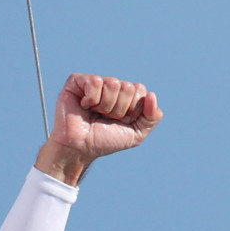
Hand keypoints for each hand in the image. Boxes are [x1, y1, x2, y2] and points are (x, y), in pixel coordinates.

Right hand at [34, 73, 160, 185]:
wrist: (80, 149)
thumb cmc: (104, 141)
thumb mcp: (136, 134)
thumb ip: (152, 117)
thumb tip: (151, 95)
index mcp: (125, 96)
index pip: (140, 90)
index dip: (132, 109)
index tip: (120, 121)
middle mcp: (111, 87)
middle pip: (127, 87)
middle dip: (119, 109)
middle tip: (105, 118)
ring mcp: (94, 83)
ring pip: (113, 84)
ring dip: (105, 106)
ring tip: (94, 114)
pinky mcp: (77, 81)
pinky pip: (95, 82)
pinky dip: (91, 99)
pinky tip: (83, 106)